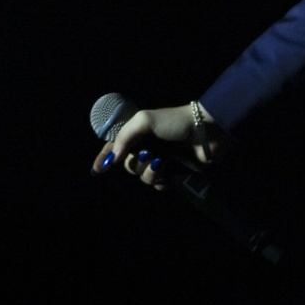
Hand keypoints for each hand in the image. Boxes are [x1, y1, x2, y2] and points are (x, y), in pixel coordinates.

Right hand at [91, 101, 225, 189]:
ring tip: (161, 164)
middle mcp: (148, 147)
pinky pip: (158, 184)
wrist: (206, 131)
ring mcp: (161, 160)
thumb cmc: (174, 122)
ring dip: (149, 173)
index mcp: (139, 133)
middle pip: (128, 164)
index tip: (97, 170)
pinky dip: (160, 182)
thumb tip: (112, 159)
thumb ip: (124, 137)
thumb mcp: (145, 120)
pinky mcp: (174, 172)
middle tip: (149, 155)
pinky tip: (167, 176)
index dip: (104, 158)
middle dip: (136, 163)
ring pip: (142, 176)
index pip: (115, 146)